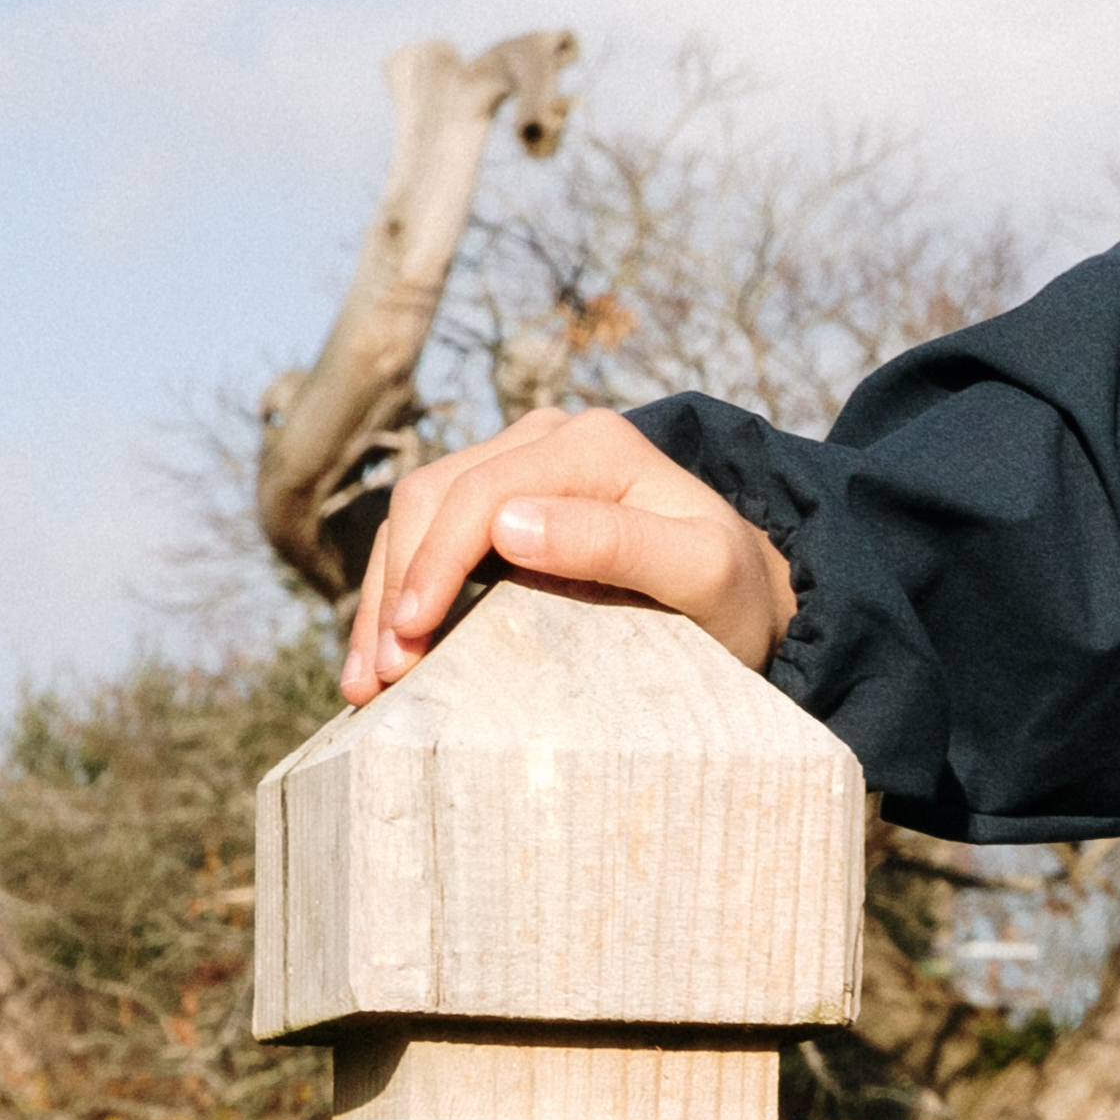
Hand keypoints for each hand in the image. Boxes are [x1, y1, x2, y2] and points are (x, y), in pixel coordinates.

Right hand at [339, 408, 796, 706]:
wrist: (749, 594)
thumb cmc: (734, 591)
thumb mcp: (701, 572)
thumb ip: (617, 544)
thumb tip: (507, 523)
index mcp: (591, 444)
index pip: (479, 495)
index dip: (433, 567)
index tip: (411, 640)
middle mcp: (545, 437)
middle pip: (431, 499)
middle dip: (397, 587)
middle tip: (383, 679)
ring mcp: (517, 465)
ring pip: (414, 516)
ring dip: (382, 596)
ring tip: (369, 682)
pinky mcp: (499, 501)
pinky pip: (425, 536)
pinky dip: (396, 595)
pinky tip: (380, 657)